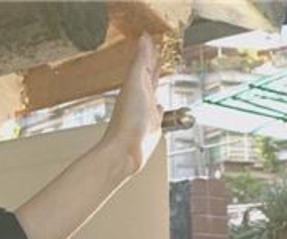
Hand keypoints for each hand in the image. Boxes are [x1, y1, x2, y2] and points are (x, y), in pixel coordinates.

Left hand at [103, 30, 163, 177]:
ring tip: (161, 73)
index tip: (153, 40)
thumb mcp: (136, 83)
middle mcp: (141, 97)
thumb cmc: (127, 121)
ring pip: (153, 92)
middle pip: (148, 76)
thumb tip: (144, 38)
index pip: (145, 63)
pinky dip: (160, 106)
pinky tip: (160, 106)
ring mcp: (147, 113)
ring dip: (157, 83)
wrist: (125, 152)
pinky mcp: (152, 128)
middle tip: (159, 51)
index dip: (150, 51)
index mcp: (136, 84)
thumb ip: (141, 61)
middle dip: (153, 64)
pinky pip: (158, 113)